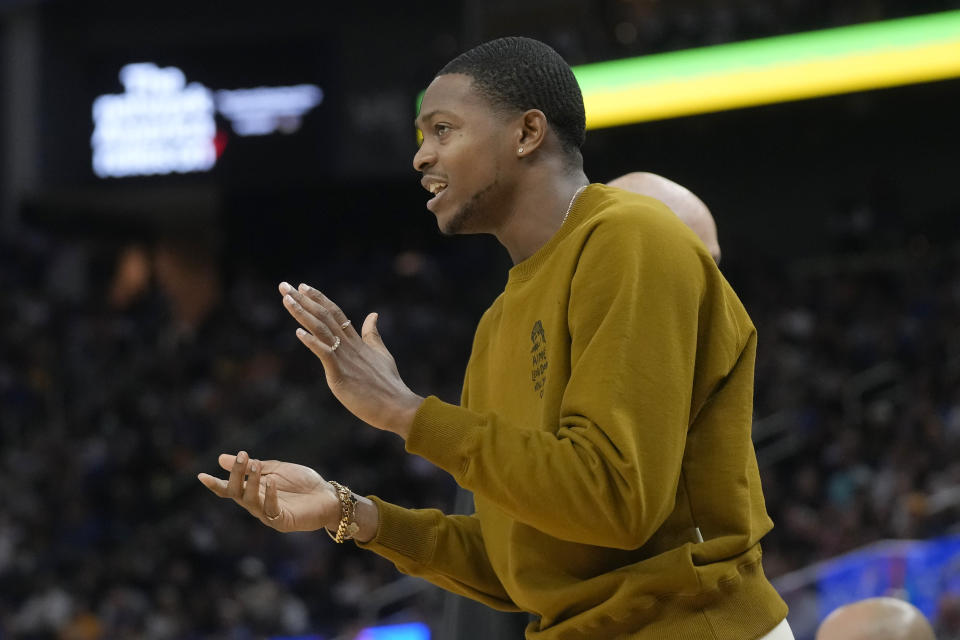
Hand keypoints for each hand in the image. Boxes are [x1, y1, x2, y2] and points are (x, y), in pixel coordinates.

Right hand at [197, 451, 338, 531]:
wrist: (328, 496)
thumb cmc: (302, 482)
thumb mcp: (276, 469)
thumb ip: (253, 466)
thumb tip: (221, 458)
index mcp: (254, 491)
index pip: (230, 489)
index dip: (216, 484)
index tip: (201, 475)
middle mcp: (257, 505)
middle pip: (236, 493)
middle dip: (237, 475)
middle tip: (243, 456)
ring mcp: (268, 515)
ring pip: (250, 501)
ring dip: (251, 482)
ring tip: (256, 465)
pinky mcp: (282, 521)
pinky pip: (270, 509)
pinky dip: (269, 495)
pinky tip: (271, 482)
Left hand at [279, 282, 423, 437]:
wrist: (397, 406)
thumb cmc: (389, 385)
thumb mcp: (381, 354)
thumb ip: (373, 335)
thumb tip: (373, 314)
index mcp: (357, 341)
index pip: (335, 313)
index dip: (319, 298)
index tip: (303, 286)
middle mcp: (350, 346)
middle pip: (324, 316)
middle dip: (303, 300)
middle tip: (284, 286)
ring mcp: (345, 359)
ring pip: (321, 330)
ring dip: (302, 314)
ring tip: (286, 300)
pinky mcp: (341, 375)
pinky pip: (325, 354)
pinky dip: (312, 342)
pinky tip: (298, 333)